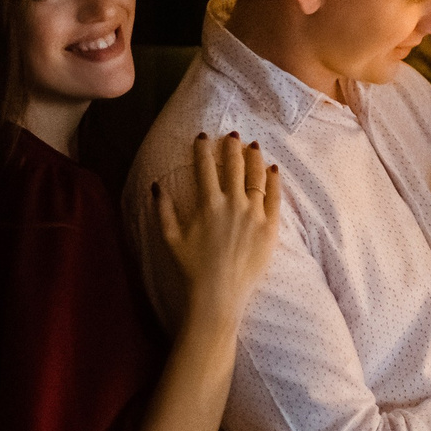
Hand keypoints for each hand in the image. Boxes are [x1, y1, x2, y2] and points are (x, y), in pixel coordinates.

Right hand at [155, 133, 282, 328]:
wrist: (218, 294)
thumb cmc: (191, 268)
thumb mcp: (170, 238)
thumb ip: (163, 210)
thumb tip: (156, 186)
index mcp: (207, 203)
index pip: (205, 167)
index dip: (203, 149)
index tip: (202, 137)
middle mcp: (233, 203)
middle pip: (234, 166)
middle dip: (231, 147)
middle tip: (232, 135)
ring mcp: (254, 214)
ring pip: (257, 177)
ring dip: (254, 158)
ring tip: (253, 146)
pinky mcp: (270, 227)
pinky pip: (274, 197)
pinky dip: (273, 180)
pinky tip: (272, 169)